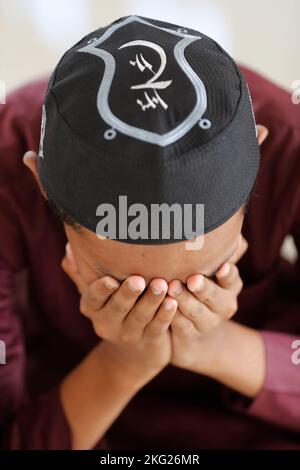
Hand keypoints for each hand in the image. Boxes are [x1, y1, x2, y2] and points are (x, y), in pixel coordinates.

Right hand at [62, 243, 177, 387]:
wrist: (131, 353)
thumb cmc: (113, 308)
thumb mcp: (96, 295)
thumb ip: (83, 273)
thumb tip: (68, 248)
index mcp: (92, 308)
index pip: (93, 298)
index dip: (101, 290)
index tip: (110, 279)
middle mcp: (107, 323)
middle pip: (117, 308)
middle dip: (128, 293)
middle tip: (138, 279)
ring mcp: (129, 334)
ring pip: (140, 317)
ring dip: (151, 301)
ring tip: (162, 285)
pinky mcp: (150, 340)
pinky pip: (157, 327)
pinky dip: (165, 315)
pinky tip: (173, 302)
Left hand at [168, 235, 247, 373]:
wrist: (198, 331)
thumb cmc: (202, 290)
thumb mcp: (212, 272)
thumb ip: (218, 252)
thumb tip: (233, 231)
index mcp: (230, 286)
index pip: (232, 279)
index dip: (228, 274)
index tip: (222, 267)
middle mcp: (223, 305)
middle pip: (216, 297)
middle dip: (204, 288)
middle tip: (192, 279)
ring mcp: (208, 323)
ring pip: (196, 312)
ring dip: (184, 300)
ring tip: (171, 288)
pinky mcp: (190, 335)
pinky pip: (181, 325)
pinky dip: (170, 316)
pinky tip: (160, 306)